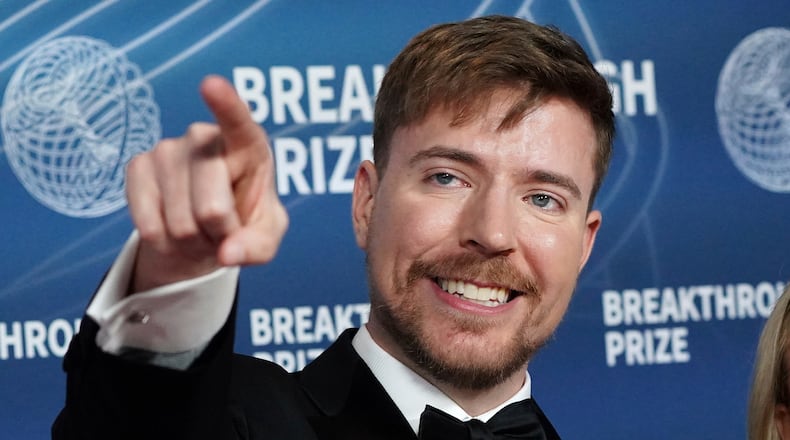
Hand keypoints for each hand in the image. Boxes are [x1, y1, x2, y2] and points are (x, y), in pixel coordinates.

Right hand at [126, 75, 287, 291]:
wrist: (204, 230)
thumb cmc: (245, 224)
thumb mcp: (265, 239)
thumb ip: (257, 247)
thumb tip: (228, 254)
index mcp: (248, 145)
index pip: (238, 122)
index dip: (225, 104)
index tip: (211, 84)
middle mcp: (204, 138)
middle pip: (211, 208)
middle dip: (220, 234)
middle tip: (224, 230)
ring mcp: (167, 149)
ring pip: (179, 223)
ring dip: (193, 241)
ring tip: (202, 228)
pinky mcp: (137, 166)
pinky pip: (148, 224)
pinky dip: (164, 241)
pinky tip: (173, 229)